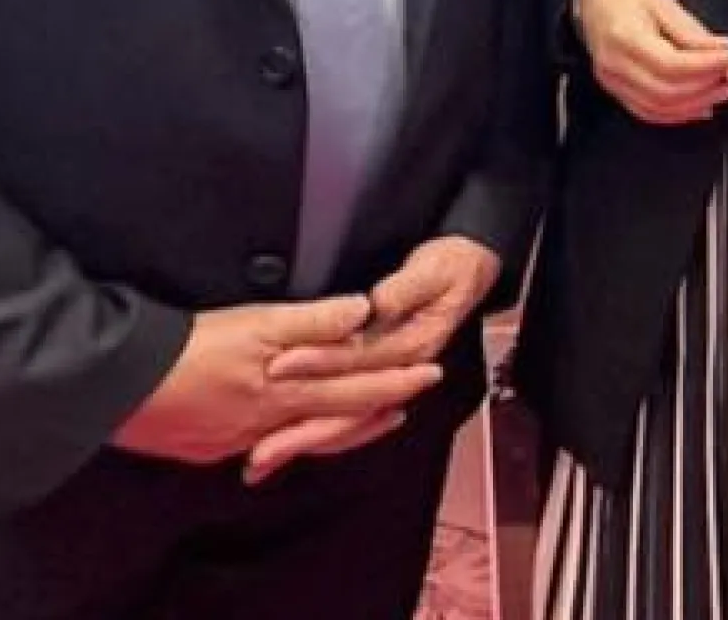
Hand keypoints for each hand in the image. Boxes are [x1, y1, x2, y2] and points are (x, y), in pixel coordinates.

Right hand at [110, 297, 441, 467]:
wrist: (118, 388)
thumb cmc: (187, 348)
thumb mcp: (257, 323)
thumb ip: (314, 321)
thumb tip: (364, 312)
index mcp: (287, 389)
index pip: (356, 386)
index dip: (395, 378)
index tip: (428, 371)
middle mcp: (271, 420)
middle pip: (339, 415)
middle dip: (380, 403)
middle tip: (413, 396)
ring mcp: (240, 437)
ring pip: (308, 434)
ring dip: (344, 424)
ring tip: (374, 417)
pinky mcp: (212, 444)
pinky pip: (269, 444)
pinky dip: (295, 438)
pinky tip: (295, 435)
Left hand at [247, 236, 500, 479]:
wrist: (467, 274)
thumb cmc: (448, 269)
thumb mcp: (433, 270)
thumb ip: (407, 288)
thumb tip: (381, 303)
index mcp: (412, 345)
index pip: (359, 357)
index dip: (319, 361)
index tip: (280, 365)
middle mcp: (399, 372)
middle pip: (347, 406)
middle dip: (301, 426)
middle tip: (259, 446)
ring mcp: (387, 383)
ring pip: (344, 420)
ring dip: (302, 440)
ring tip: (261, 459)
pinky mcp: (374, 383)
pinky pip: (343, 416)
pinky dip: (313, 432)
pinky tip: (283, 444)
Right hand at [575, 0, 727, 126]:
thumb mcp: (663, 0)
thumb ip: (692, 31)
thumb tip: (721, 49)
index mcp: (624, 36)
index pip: (670, 64)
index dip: (705, 66)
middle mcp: (614, 64)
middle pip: (665, 91)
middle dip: (704, 88)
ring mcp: (613, 81)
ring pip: (658, 108)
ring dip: (695, 104)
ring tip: (721, 91)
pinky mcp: (616, 90)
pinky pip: (648, 112)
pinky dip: (678, 113)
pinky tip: (700, 105)